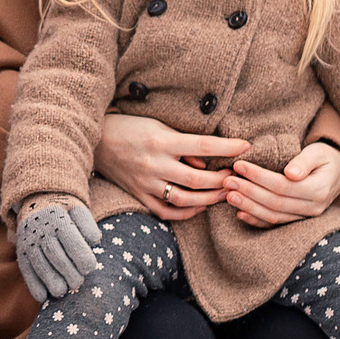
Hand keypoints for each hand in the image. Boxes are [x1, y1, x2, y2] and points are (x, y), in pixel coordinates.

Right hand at [15, 196, 103, 303]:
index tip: (90, 268)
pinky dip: (34, 286)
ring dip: (51, 282)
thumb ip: (87, 225)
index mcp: (57, 218)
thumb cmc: (65, 213)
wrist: (36, 206)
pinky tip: (44, 297)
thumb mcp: (78, 211)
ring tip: (63, 291)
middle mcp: (40, 231)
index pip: (69, 238)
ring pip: (39, 265)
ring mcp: (28, 243)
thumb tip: (95, 240)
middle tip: (78, 283)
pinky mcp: (21, 254)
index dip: (80, 255)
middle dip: (68, 272)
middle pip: (54, 254)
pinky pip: (26, 271)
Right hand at [94, 113, 249, 221]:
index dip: (227, 147)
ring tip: (223, 194)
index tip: (245, 146)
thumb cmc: (130, 127)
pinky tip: (199, 207)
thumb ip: (183, 144)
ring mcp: (145, 183)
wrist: (94, 141)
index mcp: (160, 140)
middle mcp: (153, 164)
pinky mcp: (138, 195)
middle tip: (237, 177)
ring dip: (208, 199)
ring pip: (183, 199)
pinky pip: (165, 211)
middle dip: (221, 180)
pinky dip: (185, 213)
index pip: (202, 145)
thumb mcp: (158, 125)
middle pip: (196, 179)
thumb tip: (205, 162)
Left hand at [224, 141, 339, 227]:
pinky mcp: (297, 221)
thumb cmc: (324, 158)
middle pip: (275, 203)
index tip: (239, 165)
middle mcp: (313, 207)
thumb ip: (304, 161)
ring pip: (273, 216)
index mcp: (319, 190)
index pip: (282, 186)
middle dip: (248, 192)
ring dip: (248, 207)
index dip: (259, 177)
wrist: (337, 172)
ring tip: (228, 195)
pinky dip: (256, 220)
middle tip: (227, 181)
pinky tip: (240, 213)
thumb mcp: (319, 153)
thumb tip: (291, 173)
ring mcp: (305, 217)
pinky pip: (275, 224)